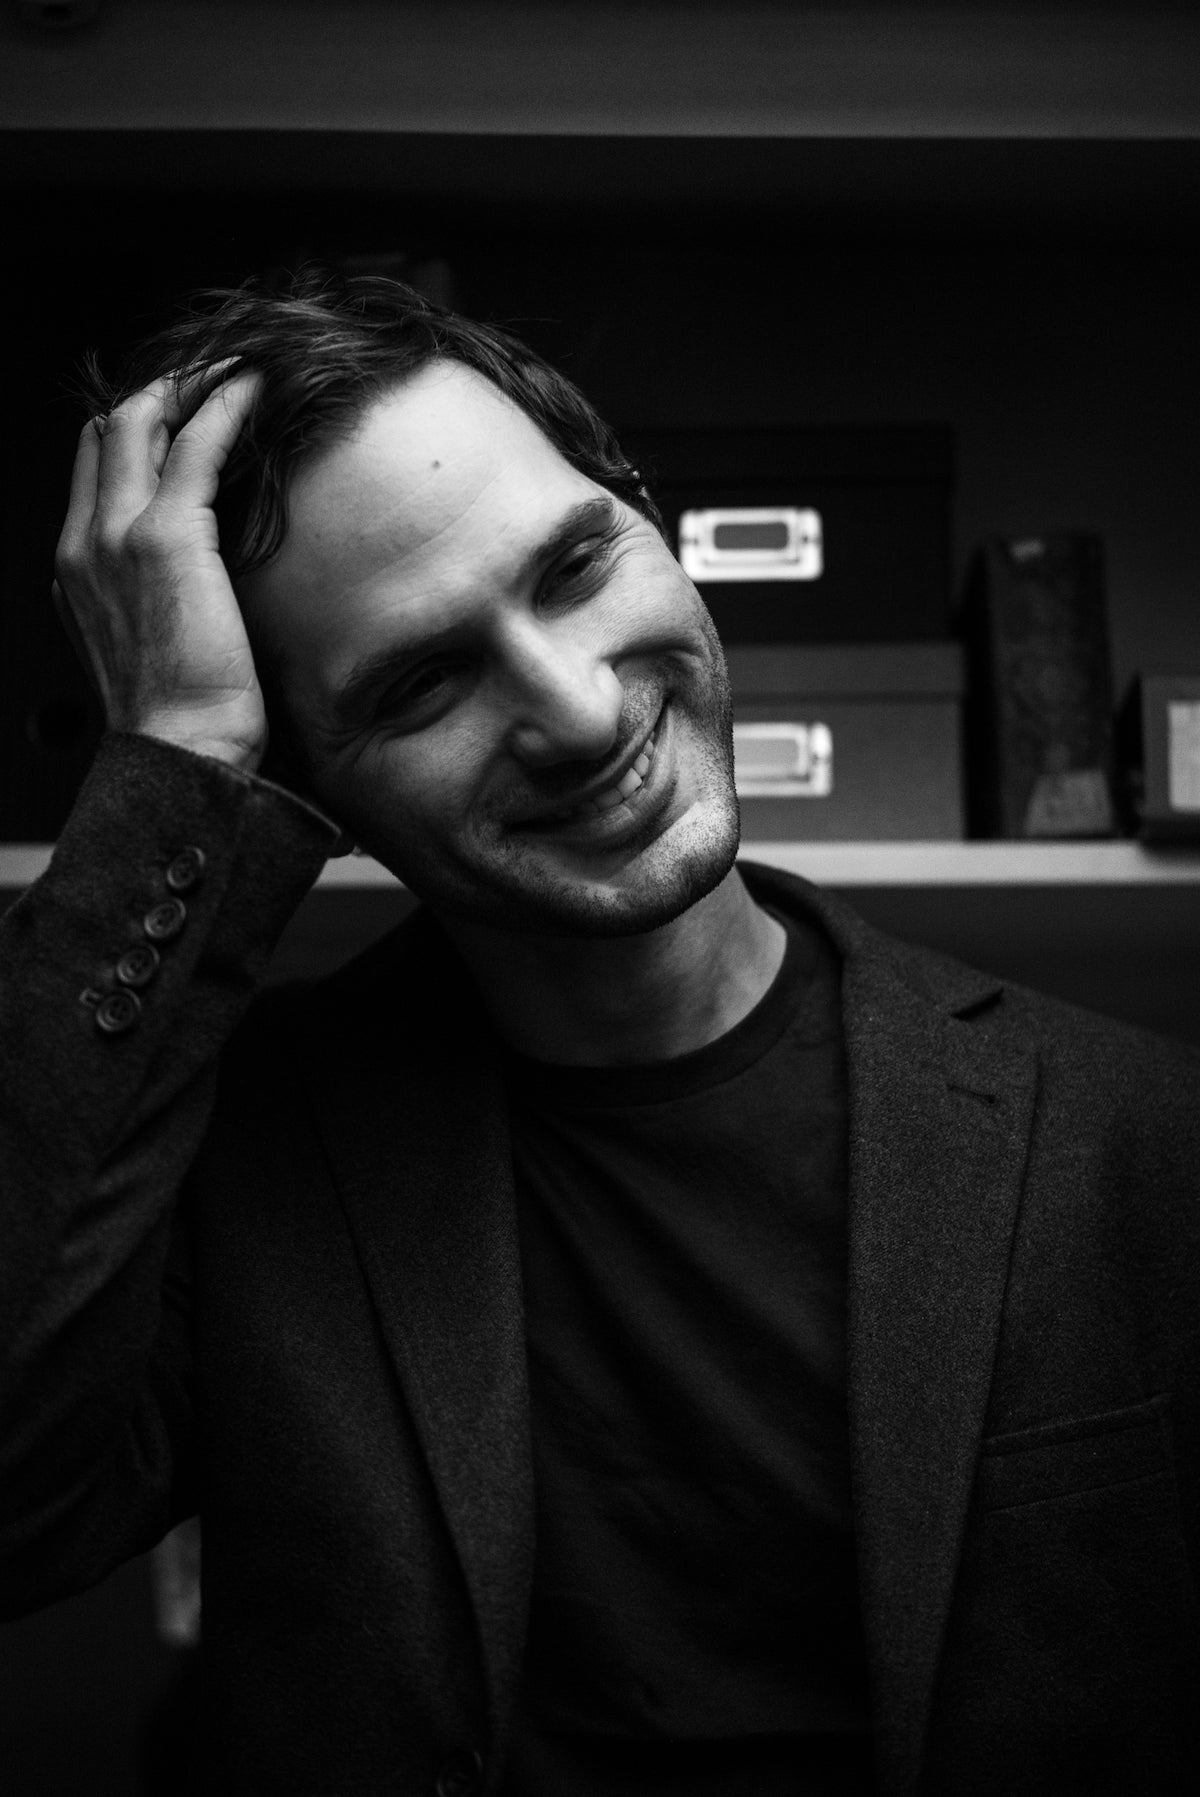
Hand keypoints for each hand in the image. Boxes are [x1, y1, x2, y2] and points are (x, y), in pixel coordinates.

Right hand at [53, 370, 267, 773]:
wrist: (182, 752)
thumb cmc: (183, 722)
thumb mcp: (150, 652)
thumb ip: (152, 607)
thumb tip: (194, 591)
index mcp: (74, 569)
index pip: (92, 468)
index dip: (137, 430)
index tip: (187, 414)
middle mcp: (84, 542)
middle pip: (107, 430)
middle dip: (160, 391)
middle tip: (215, 376)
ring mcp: (117, 535)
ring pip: (140, 421)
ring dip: (191, 384)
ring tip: (239, 368)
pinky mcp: (168, 536)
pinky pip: (196, 443)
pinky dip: (226, 405)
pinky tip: (258, 387)